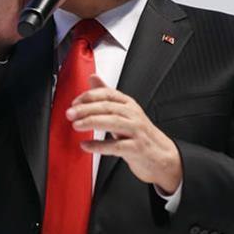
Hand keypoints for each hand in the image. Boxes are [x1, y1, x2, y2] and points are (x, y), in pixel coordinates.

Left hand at [67, 75, 182, 193]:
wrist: (163, 156)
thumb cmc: (141, 134)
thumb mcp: (125, 111)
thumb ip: (107, 94)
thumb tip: (93, 77)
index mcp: (129, 104)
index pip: (108, 94)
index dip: (90, 96)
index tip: (75, 102)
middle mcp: (133, 115)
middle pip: (108, 107)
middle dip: (87, 109)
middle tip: (71, 113)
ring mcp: (136, 131)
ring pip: (113, 122)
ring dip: (92, 122)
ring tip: (77, 125)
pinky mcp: (137, 149)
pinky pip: (116, 146)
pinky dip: (99, 146)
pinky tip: (86, 145)